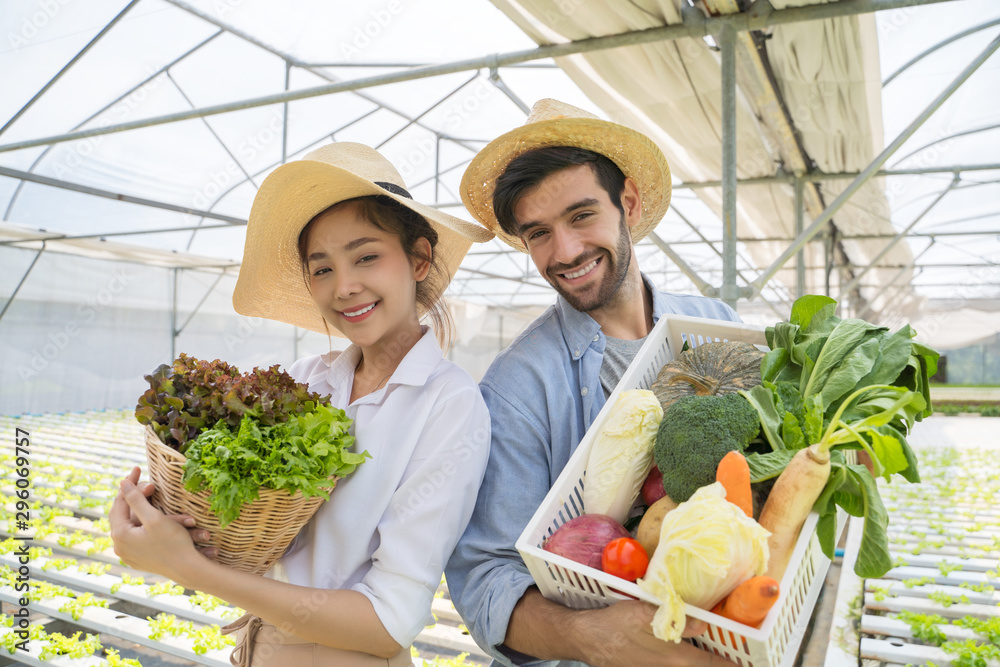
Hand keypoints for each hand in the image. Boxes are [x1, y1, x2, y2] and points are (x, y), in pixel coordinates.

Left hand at [109, 468, 212, 580]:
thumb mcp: (154, 517)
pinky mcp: (138, 560)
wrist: (187, 570)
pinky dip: (143, 523)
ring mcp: (128, 555)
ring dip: (142, 510)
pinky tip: (149, 515)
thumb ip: (136, 499)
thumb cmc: (173, 542)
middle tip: (146, 481)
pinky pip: (136, 536)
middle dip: (135, 496)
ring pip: (131, 525)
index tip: (137, 469)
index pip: (120, 503)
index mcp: (120, 535)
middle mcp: (119, 546)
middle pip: (123, 514)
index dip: (128, 485)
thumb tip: (122, 483)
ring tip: (151, 494)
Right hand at [579, 601, 735, 666]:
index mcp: (676, 659)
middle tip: (735, 657)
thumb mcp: (645, 614)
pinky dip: (687, 663)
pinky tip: (684, 655)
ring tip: (713, 657)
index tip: (752, 662)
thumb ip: (679, 619)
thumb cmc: (615, 625)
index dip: (734, 665)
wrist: (587, 639)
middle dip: (719, 664)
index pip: (714, 666)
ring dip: (703, 662)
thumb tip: (707, 622)